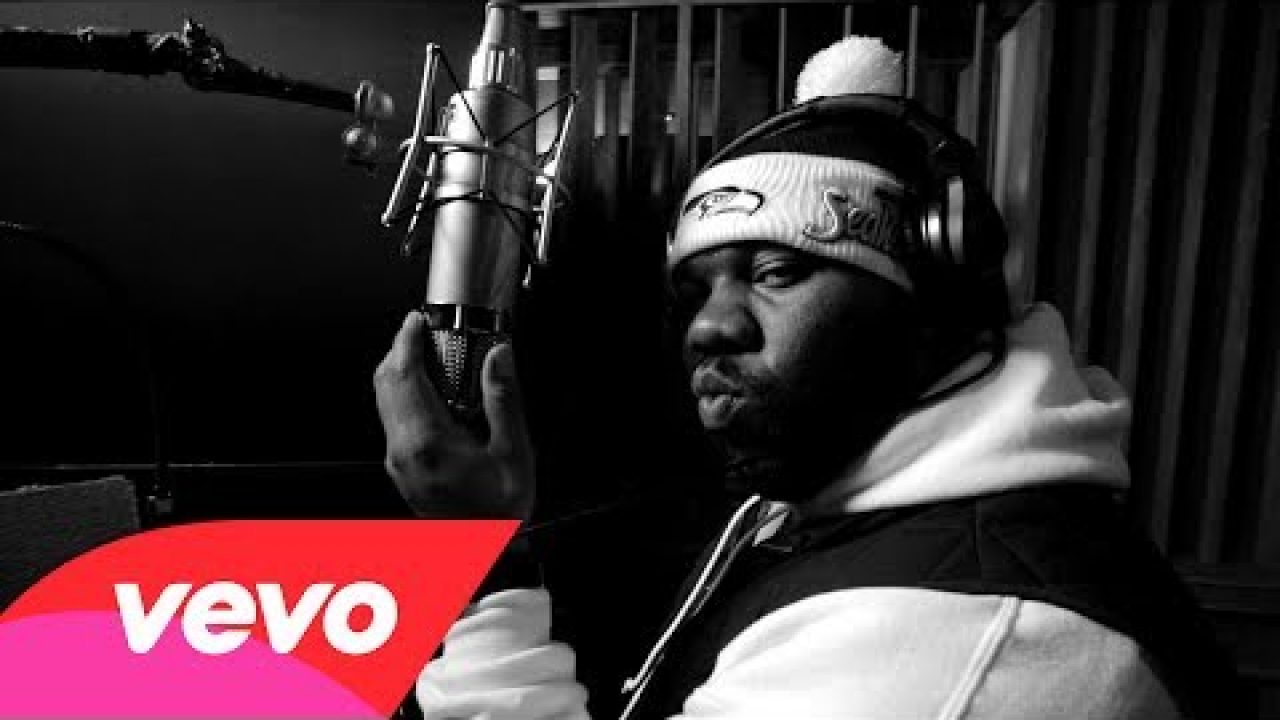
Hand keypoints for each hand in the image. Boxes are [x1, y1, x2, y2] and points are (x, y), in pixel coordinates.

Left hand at [374, 311, 534, 520]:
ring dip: (403, 372)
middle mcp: (404, 451)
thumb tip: (499, 358)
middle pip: (386, 383)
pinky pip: (394, 419)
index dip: (406, 341)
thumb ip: (504, 400)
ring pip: (385, 400)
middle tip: (424, 332)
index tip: (417, 321)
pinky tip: (434, 393)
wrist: (483, 554)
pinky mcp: (400, 467)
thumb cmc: (497, 515)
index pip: (403, 376)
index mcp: (428, 442)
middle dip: (401, 350)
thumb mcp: (513, 453)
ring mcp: (398, 461)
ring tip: (432, 357)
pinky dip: (407, 394)